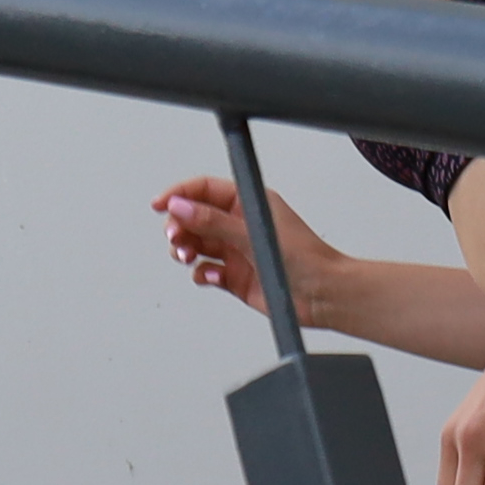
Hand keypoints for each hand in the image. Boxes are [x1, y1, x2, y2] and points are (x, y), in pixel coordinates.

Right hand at [155, 176, 308, 320]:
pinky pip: (206, 272)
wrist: (323, 294)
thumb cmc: (305, 258)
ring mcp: (237, 251)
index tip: (161, 205)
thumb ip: (213, 222)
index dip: (180, 194)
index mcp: (248, 202)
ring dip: (186, 250)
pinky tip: (210, 276)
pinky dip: (202, 274)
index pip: (204, 190)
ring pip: (197, 245)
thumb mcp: (253, 233)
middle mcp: (240, 225)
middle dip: (180, 226)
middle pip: (194, 218)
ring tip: (187, 257)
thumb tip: (182, 208)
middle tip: (176, 238)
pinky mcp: (235, 277)